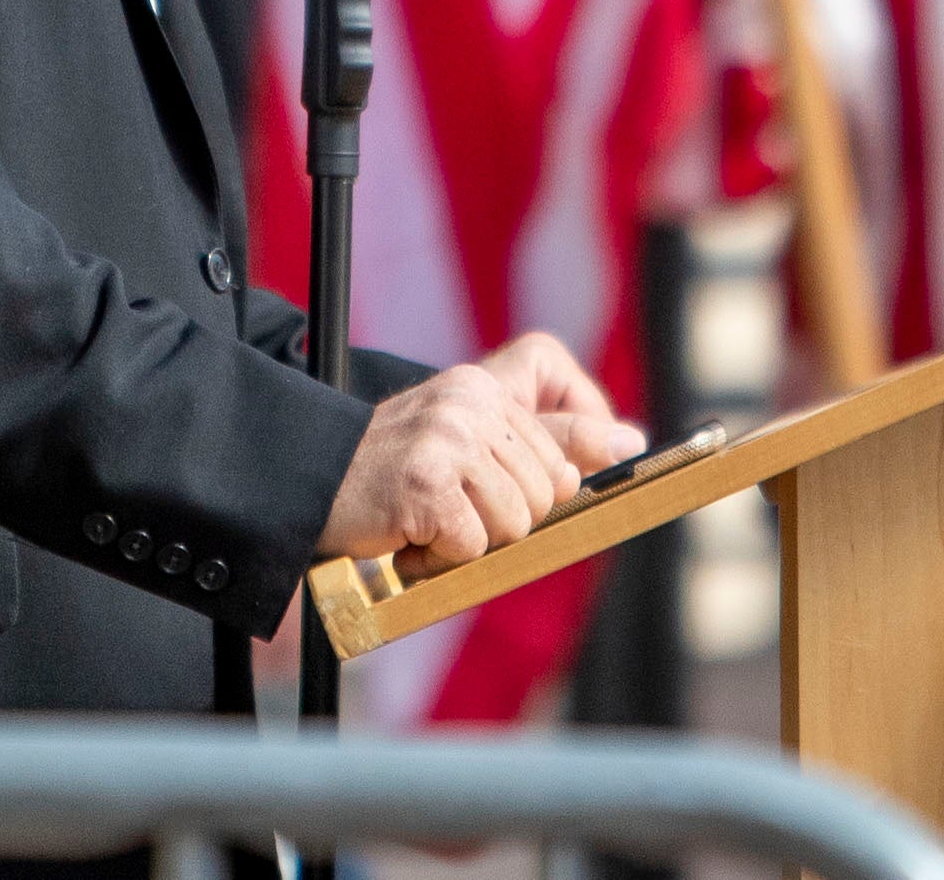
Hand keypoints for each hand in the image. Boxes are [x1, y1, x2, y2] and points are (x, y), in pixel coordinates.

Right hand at [314, 333, 641, 570]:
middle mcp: (472, 402)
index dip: (566, 468)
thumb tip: (632, 438)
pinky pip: (473, 545)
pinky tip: (410, 537)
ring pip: (517, 522)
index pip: (573, 431)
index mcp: (488, 385)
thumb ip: (550, 438)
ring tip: (431, 522)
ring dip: (474, 540)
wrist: (311, 482)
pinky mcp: (427, 483)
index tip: (547, 478)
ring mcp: (450, 439)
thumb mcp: (473, 441)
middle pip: (549, 490)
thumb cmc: (395, 470)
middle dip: (510, 516)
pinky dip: (441, 558)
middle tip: (458, 510)